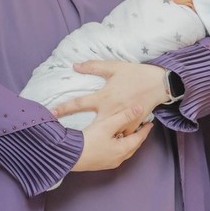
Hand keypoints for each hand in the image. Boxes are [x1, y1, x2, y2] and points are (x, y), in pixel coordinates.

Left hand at [53, 60, 167, 135]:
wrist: (158, 83)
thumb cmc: (135, 73)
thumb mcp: (114, 66)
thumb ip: (93, 66)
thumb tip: (75, 65)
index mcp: (104, 97)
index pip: (79, 103)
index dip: (63, 108)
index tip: (51, 113)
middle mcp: (111, 110)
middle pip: (91, 126)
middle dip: (80, 133)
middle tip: (65, 139)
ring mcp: (122, 120)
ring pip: (108, 134)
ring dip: (99, 138)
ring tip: (87, 144)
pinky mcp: (133, 125)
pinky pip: (122, 135)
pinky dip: (116, 137)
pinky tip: (109, 141)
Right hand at [71, 106, 153, 172]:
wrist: (70, 156)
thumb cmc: (89, 141)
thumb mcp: (108, 125)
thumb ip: (124, 116)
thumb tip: (139, 109)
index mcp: (123, 150)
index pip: (139, 138)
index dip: (145, 130)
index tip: (150, 123)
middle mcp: (118, 159)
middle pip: (133, 146)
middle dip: (138, 136)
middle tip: (141, 127)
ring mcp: (109, 162)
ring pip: (124, 150)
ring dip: (128, 141)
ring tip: (129, 132)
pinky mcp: (101, 163)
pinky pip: (116, 153)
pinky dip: (119, 145)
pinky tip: (114, 140)